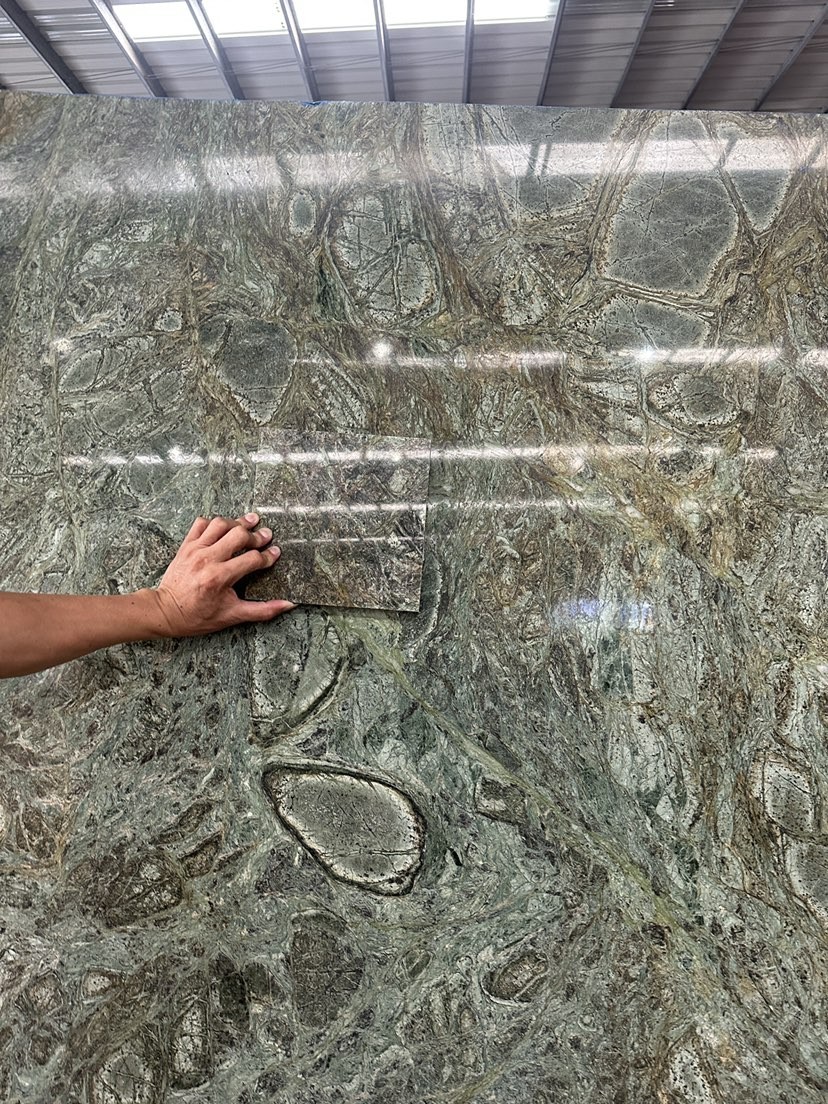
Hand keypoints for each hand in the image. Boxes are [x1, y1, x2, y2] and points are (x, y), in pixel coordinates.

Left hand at [147, 513, 294, 637]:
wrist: (166, 611)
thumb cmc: (198, 615)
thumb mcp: (232, 615)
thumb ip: (262, 610)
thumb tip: (288, 605)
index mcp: (220, 577)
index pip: (252, 559)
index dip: (268, 556)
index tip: (275, 553)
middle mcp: (208, 559)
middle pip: (238, 535)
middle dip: (256, 535)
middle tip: (266, 536)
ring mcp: (195, 549)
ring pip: (220, 524)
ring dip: (237, 523)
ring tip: (249, 523)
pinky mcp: (186, 545)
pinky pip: (201, 524)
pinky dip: (214, 523)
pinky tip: (223, 529)